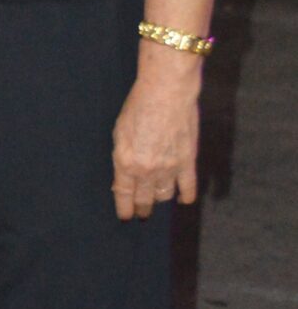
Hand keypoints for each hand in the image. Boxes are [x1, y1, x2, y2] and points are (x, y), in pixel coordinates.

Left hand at [111, 66, 201, 219]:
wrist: (166, 92)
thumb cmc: (138, 106)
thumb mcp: (120, 132)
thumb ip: (122, 156)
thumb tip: (124, 174)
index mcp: (126, 163)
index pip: (124, 194)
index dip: (125, 208)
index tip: (126, 216)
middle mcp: (146, 170)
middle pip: (144, 199)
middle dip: (142, 208)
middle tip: (141, 213)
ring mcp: (169, 168)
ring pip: (164, 195)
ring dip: (160, 200)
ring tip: (157, 201)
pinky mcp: (187, 161)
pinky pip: (188, 187)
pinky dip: (185, 196)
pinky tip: (183, 200)